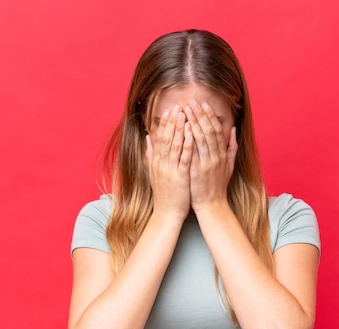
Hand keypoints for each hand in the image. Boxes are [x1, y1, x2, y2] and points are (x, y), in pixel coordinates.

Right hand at [145, 105, 193, 219]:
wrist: (167, 212)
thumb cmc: (164, 193)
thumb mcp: (154, 172)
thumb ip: (151, 154)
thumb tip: (147, 137)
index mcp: (156, 161)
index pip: (160, 138)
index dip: (165, 124)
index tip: (170, 111)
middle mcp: (161, 163)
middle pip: (166, 138)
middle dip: (172, 122)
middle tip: (178, 106)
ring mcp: (170, 169)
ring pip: (174, 145)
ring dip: (179, 128)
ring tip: (184, 114)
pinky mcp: (179, 176)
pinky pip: (183, 157)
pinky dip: (186, 144)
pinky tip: (191, 133)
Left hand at [184, 100, 237, 211]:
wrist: (212, 205)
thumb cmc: (218, 185)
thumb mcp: (229, 166)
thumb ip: (232, 147)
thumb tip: (233, 130)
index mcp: (222, 154)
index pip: (216, 130)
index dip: (210, 116)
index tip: (203, 104)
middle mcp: (216, 157)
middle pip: (208, 131)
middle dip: (200, 115)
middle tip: (192, 102)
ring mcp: (206, 164)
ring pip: (200, 138)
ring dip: (193, 123)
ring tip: (185, 110)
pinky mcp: (197, 171)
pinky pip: (192, 152)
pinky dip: (188, 139)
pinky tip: (182, 129)